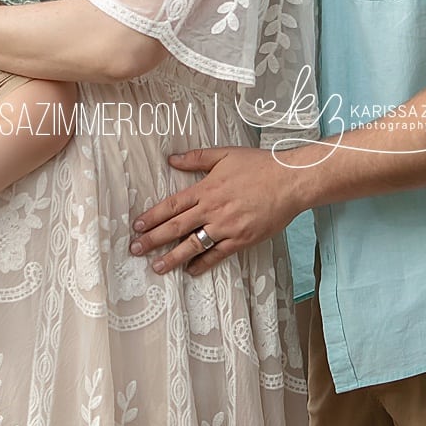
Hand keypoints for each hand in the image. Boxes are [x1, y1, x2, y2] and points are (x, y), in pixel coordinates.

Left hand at [128, 146, 303, 275]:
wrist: (290, 181)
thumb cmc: (259, 165)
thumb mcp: (225, 154)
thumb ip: (197, 158)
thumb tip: (171, 158)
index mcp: (206, 189)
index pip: (172, 206)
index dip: (153, 217)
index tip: (137, 226)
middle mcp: (213, 210)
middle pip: (177, 227)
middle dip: (154, 240)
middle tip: (135, 249)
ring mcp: (227, 227)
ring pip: (194, 244)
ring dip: (173, 257)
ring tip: (157, 267)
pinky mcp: (242, 240)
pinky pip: (218, 255)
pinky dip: (203, 264)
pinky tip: (191, 270)